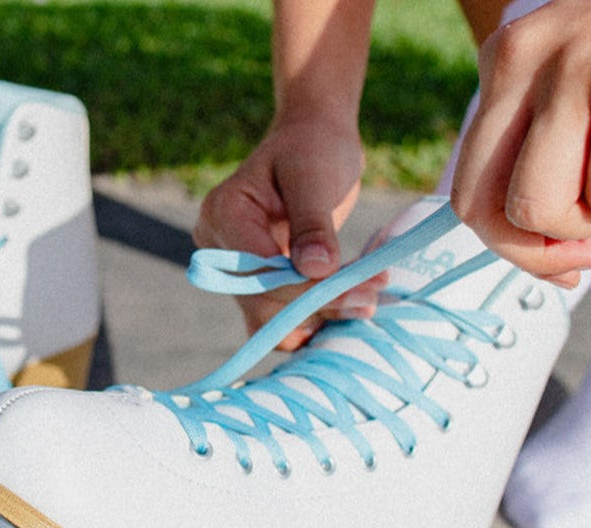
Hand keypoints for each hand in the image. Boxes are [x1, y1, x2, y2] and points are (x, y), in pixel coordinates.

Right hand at [193, 117, 383, 349]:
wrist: (313, 145)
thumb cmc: (313, 148)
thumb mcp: (315, 174)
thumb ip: (314, 223)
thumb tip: (317, 268)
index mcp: (223, 214)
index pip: (259, 270)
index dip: (306, 285)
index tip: (360, 283)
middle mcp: (218, 250)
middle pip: (262, 300)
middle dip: (318, 303)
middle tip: (372, 296)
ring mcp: (236, 272)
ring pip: (270, 319)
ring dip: (319, 318)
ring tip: (367, 301)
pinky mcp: (258, 286)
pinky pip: (280, 319)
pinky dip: (313, 319)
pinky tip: (348, 307)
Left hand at [451, 0, 590, 283]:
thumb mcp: (571, 79)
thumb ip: (539, 151)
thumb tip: (552, 260)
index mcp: (506, 64)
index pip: (470, 196)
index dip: (511, 249)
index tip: (559, 262)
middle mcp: (529, 61)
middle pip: (509, 211)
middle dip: (554, 241)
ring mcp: (580, 65)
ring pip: (559, 209)